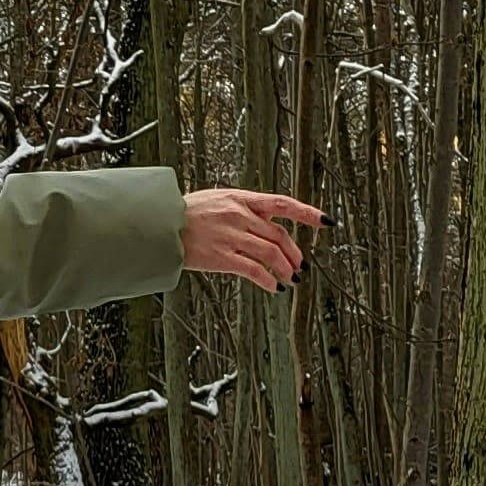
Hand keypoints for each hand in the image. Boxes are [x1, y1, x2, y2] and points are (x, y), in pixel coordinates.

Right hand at [182, 187, 320, 290]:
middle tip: (300, 264)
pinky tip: (273, 287)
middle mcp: (239, 215)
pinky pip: (253, 270)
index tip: (326, 222)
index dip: (308, 213)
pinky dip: (268, 280)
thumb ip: (242, 209)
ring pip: (271, 254)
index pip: (283, 204)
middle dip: (295, 253)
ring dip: (285, 268)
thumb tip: (263, 222)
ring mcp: (231, 236)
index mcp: (241, 198)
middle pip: (280, 235)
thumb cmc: (184, 214)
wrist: (159, 224)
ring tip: (290, 278)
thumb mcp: (216, 200)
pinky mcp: (221, 256)